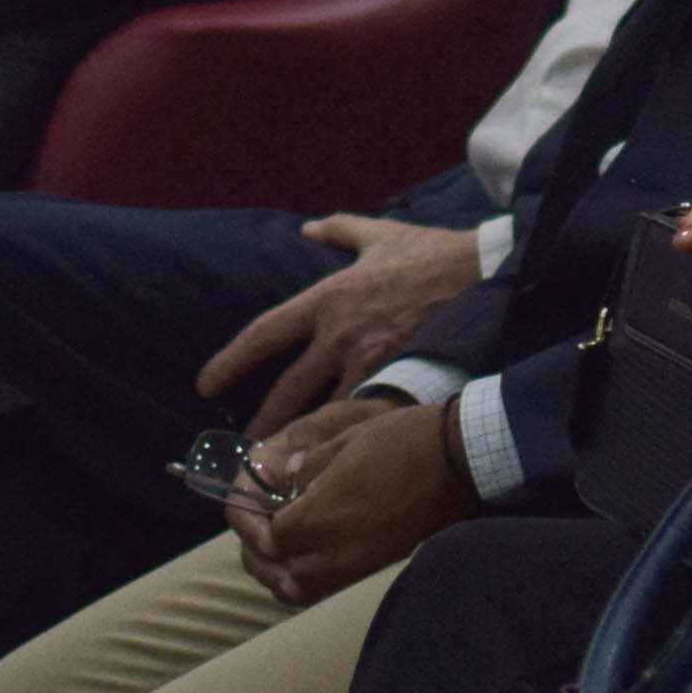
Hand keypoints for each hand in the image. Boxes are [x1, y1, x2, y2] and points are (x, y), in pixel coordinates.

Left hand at [201, 212, 488, 434]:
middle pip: (289, 390)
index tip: (206, 384)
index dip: (231, 361)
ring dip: (305, 439)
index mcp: (327, 299)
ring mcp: (373, 362)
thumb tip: (310, 228)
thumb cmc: (431, 253)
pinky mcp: (404, 379)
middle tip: (243, 447)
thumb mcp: (381, 234)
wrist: (484, 272)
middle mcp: (342, 335)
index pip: (265, 334)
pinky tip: (340, 456)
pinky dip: (352, 434)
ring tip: (287, 464)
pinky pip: (370, 413)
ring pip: (328, 412)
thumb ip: (340, 230)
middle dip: (264, 421)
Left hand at [229, 391, 471, 604]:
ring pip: (307, 585)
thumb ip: (306, 467)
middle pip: (285, 567)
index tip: (274, 502)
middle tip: (281, 524)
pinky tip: (325, 551)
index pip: (271, 535)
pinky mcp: (380, 567)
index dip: (266, 518)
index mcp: (316, 517)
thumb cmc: (403, 441)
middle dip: (277, 548)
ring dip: (296, 568)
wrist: (460, 461)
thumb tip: (287, 478)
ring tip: (298, 542)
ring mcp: (359, 565)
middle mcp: (333, 551)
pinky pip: (335, 586)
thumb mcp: (345, 441)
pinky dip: (321, 576)